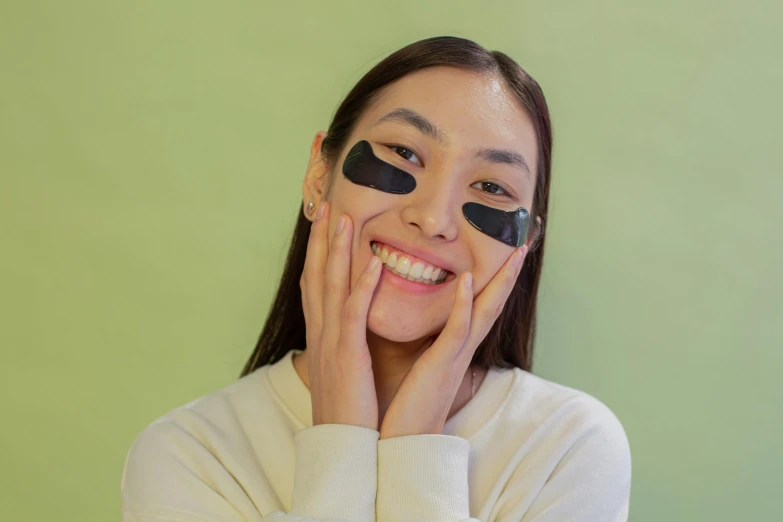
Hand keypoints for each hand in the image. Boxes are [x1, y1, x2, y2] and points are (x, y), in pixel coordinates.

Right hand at [299, 200, 382, 429]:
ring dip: (336, 250)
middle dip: (320, 239)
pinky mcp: (347, 358)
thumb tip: (350, 328)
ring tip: (344, 217)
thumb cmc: (350, 413)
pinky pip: (354, 316)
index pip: (316, 284)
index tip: (323, 222)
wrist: (343, 452)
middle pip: (316, 276)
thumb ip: (346, 343)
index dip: (317, 251)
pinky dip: (361, 287)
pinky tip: (372, 262)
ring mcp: (331, 345)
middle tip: (327, 204)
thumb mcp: (344, 371)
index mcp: (322, 337)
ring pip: (330, 287)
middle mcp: (321, 335)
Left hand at [378, 244, 528, 438]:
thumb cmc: (405, 408)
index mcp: (453, 348)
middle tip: (526, 243)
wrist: (400, 448)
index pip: (478, 305)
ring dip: (500, 282)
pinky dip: (464, 304)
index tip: (508, 253)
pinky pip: (457, 331)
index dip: (495, 279)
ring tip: (515, 253)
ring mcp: (455, 357)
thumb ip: (427, 347)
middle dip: (510, 274)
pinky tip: (468, 280)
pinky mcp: (441, 367)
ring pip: (484, 312)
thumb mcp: (418, 369)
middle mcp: (461, 349)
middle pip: (493, 303)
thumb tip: (427, 331)